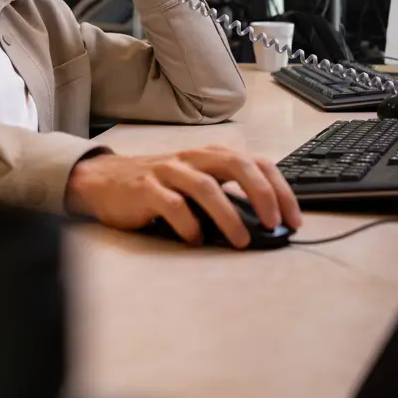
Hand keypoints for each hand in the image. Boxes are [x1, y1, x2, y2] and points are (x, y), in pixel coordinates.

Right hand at [65, 145, 302, 248]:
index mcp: (212, 156)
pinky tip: (195, 240)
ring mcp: (169, 171)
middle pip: (236, 166)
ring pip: (206, 187)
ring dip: (228, 215)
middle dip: (261, 195)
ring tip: (241, 240)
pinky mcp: (145, 189)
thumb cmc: (159, 186)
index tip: (293, 219)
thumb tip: (264, 228)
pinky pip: (171, 204)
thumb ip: (226, 198)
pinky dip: (188, 224)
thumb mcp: (196, 185)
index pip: (256, 164)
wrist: (104, 182)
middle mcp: (194, 159)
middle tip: (273, 224)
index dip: (280, 189)